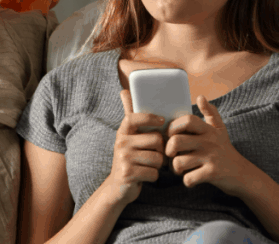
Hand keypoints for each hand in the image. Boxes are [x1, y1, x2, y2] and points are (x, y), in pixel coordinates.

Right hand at [103, 89, 167, 206]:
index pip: (134, 117)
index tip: (161, 121)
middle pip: (156, 140)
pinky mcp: (128, 173)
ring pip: (157, 158)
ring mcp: (123, 158)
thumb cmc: (130, 158)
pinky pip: (154, 172)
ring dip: (158, 165)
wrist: (117, 187)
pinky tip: (144, 176)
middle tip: (154, 154)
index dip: (150, 118)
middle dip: (160, 150)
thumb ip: (130, 116)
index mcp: (122, 131)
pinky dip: (153, 176)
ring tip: (148, 165)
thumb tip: (124, 90)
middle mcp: (121, 142)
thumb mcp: (128, 137)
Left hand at [165, 96, 251, 195]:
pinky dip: (187, 181)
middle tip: (171, 155)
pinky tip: (191, 179)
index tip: (170, 136)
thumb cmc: (225, 150)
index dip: (172, 127)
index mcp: (208, 130)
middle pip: (176, 142)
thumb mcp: (220, 130)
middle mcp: (209, 141)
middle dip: (168, 151)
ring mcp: (211, 158)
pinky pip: (189, 178)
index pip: (186, 120)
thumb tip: (200, 96)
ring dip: (175, 169)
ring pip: (179, 162)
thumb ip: (210, 113)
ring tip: (180, 169)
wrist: (244, 175)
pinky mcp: (213, 174)